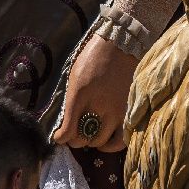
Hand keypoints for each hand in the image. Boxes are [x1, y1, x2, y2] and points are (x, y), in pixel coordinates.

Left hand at [51, 32, 135, 152]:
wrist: (120, 45)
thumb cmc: (93, 58)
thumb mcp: (74, 77)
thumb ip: (71, 101)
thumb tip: (67, 121)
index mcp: (80, 96)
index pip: (68, 130)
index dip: (61, 138)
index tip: (59, 137)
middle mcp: (98, 107)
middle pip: (83, 139)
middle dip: (75, 140)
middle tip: (74, 135)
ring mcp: (116, 111)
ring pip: (101, 141)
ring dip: (92, 142)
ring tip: (90, 137)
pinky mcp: (129, 111)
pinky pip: (122, 138)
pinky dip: (112, 144)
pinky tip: (107, 141)